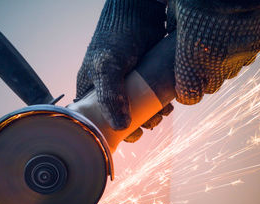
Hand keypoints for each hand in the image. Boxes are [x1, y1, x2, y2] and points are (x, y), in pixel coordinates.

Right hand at [76, 0, 165, 129]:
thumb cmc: (116, 36)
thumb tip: (120, 127)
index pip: (98, 120)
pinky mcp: (144, 76)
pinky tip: (168, 104)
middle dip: (138, 124)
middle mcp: (108, 88)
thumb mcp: (107, 67)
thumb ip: (110, 96)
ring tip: (163, 113)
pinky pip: (151, 95)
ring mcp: (127, 83)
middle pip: (122, 116)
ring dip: (152, 115)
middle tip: (152, 123)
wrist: (138, 9)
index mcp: (91, 90)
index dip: (114, 131)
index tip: (132, 134)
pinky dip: (160, 102)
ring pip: (139, 108)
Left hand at [167, 0, 259, 104]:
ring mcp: (239, 56)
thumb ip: (173, 29)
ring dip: (221, 66)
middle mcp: (217, 64)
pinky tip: (232, 36)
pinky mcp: (257, 45)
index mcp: (192, 58)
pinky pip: (245, 58)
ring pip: (229, 73)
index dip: (185, 93)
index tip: (182, 86)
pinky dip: (238, 53)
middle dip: (203, 80)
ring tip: (215, 46)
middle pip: (210, 88)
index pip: (189, 96)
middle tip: (198, 63)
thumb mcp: (177, 9)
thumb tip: (169, 35)